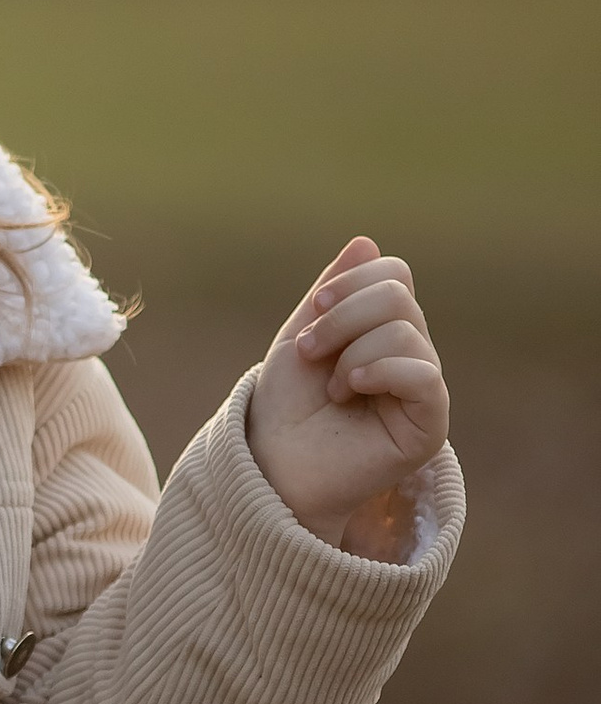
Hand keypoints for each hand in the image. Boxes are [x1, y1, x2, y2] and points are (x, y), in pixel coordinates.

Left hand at [246, 240, 449, 557]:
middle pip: (398, 294)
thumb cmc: (286, 403)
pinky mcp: (429, 425)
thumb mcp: (303, 332)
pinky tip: (350, 389)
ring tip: (332, 387)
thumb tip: (367, 241)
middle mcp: (412, 354)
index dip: (349, 283)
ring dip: (350, 350)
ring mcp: (423, 389)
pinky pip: (424, 374)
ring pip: (405, 329)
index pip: (394, 273)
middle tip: (310, 353)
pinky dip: (378, 370)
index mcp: (384, 329)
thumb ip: (334, 290)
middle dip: (341, 316)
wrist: (275, 462)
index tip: (311, 315)